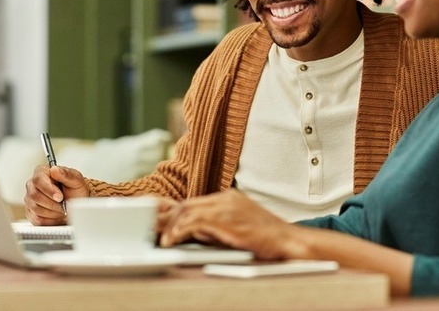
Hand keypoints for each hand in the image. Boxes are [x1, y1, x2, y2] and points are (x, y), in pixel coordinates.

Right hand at [23, 164, 88, 224]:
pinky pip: (37, 219)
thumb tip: (55, 169)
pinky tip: (57, 214)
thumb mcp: (76, 179)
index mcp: (42, 172)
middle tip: (64, 204)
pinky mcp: (30, 213)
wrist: (76, 203)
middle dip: (52, 203)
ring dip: (53, 211)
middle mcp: (32, 185)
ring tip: (62, 208)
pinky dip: (50, 219)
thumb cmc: (75, 189)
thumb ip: (66, 174)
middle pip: (35, 196)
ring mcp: (29, 199)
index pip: (38, 180)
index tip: (60, 197)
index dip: (49, 190)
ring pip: (36, 209)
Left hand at [159, 189, 299, 259]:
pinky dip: (180, 231)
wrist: (288, 241)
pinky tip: (172, 240)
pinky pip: (195, 222)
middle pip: (187, 204)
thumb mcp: (238, 227)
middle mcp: (226, 198)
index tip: (159, 219)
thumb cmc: (266, 239)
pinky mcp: (227, 219)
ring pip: (187, 211)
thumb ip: (216, 226)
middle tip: (151, 228)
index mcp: (229, 198)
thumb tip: (194, 232)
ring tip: (159, 239)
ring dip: (170, 226)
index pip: (194, 202)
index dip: (174, 212)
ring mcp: (227, 206)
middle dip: (167, 217)